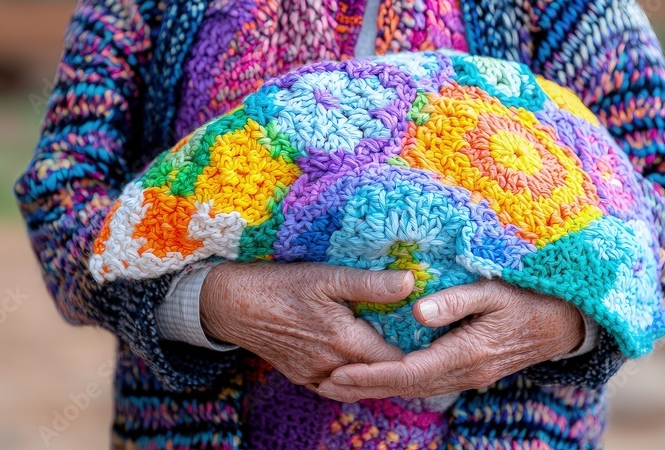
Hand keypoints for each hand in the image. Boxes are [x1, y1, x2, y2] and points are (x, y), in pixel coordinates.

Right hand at [201, 262, 415, 387]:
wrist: (233, 304)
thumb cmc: (281, 285)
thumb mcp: (328, 277)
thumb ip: (370, 283)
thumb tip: (410, 282)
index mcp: (345, 343)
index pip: (396, 361)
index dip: (416, 353)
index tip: (430, 339)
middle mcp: (333, 368)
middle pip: (379, 378)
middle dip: (400, 367)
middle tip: (420, 351)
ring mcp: (315, 376)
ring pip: (358, 386)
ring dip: (377, 375)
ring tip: (395, 357)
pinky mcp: (302, 377)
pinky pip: (336, 387)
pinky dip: (352, 379)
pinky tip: (360, 363)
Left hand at [316, 279, 584, 400]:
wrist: (566, 323)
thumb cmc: (529, 298)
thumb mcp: (493, 291)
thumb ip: (456, 300)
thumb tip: (417, 311)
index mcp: (465, 353)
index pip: (407, 371)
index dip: (370, 374)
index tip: (338, 372)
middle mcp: (464, 372)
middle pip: (405, 387)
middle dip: (365, 386)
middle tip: (325, 383)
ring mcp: (469, 376)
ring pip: (416, 389)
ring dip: (379, 387)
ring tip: (344, 383)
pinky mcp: (472, 371)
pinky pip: (428, 383)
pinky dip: (400, 383)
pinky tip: (383, 377)